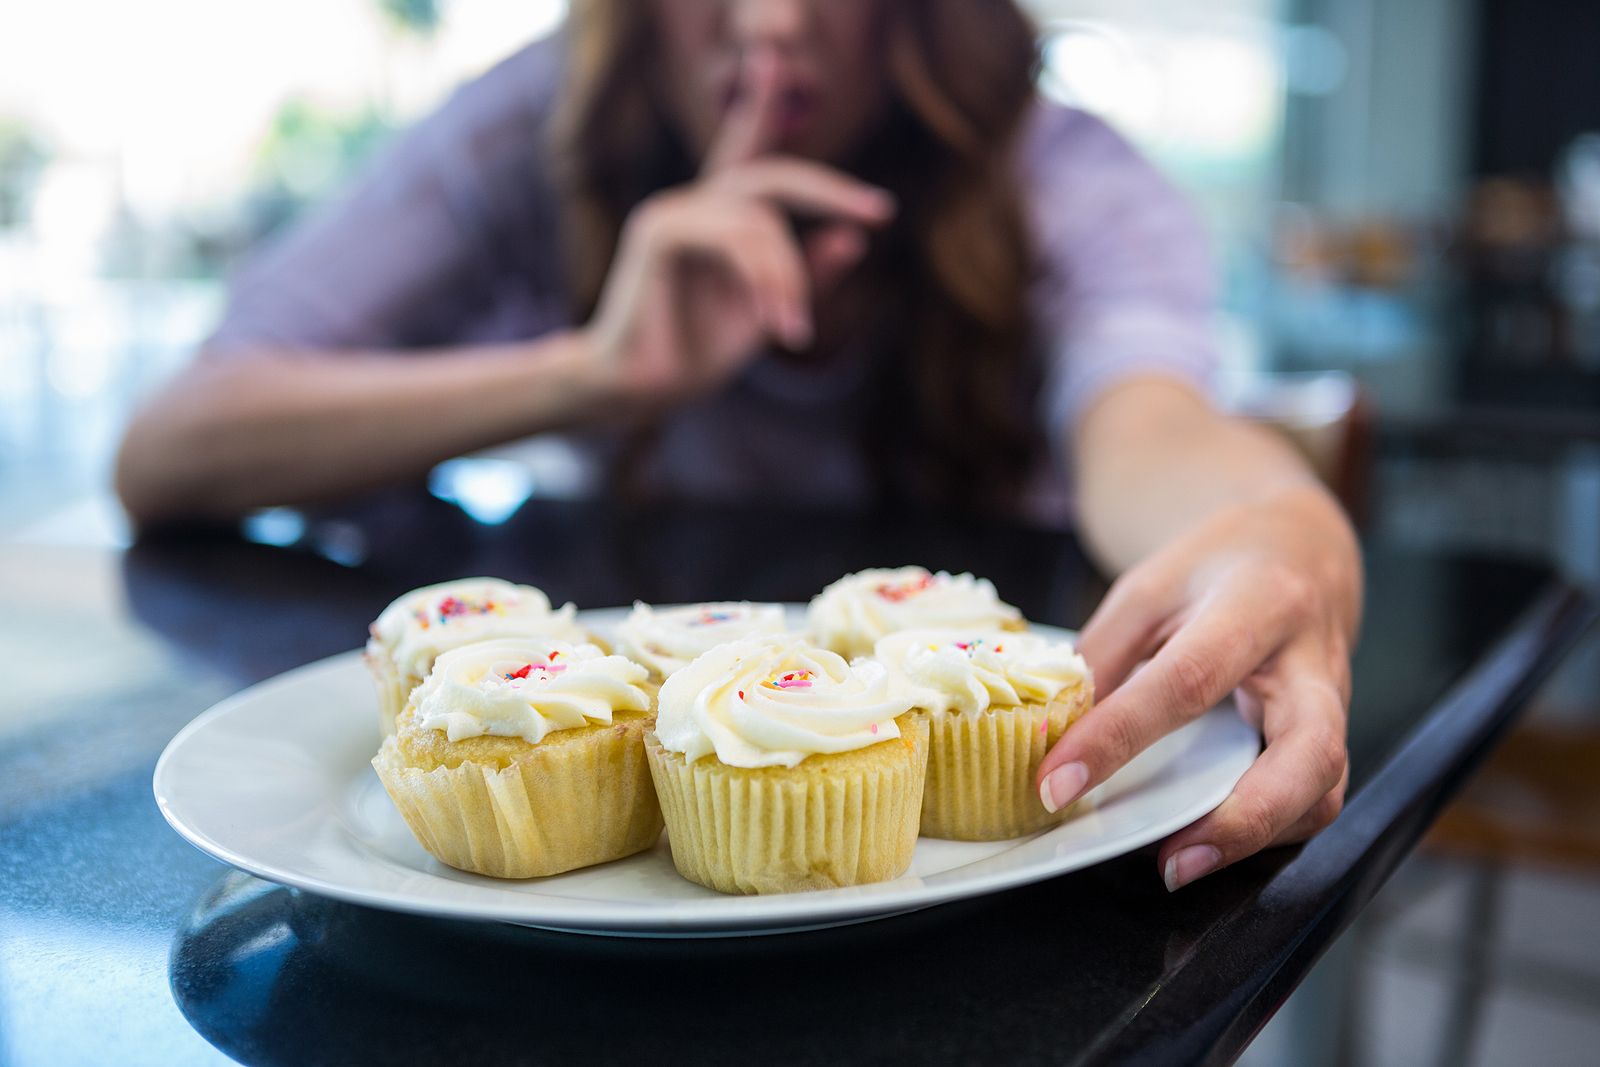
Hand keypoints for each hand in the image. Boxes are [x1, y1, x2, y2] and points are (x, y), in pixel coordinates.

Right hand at [581, 50, 892, 411]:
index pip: (743, 148)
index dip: (759, 105)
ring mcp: (671, 212)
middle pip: (773, 175)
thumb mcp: (769, 311)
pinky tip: (774, 324)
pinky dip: (764, 280)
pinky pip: (733, 238)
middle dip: (830, 191)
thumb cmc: (697, 353)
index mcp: (716, 217)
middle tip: (877, 213)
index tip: (775, 60)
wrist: (642, 391)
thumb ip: (808, 275)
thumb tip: (855, 237)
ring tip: (794, 331)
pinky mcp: (659, 232)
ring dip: (789, 278)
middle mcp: (692, 204)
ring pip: (761, 222)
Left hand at [1035, 485, 1361, 889]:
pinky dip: (1266, 831)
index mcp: (1255, 604)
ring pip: (1326, 789)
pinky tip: (1209, 839)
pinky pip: (1317, 798)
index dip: (1117, 737)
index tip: (1056, 784)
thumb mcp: (1149, 586)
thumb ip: (1104, 655)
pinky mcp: (1335, 736)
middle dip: (1241, 820)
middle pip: (1308, 752)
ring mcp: (1335, 704)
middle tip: (1167, 862)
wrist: (1299, 543)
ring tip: (1179, 863)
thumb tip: (1054, 734)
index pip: (1186, 679)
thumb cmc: (1215, 566)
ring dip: (1256, 839)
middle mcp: (1312, 660)